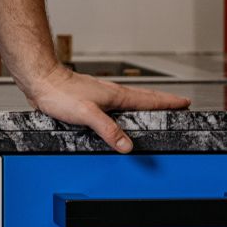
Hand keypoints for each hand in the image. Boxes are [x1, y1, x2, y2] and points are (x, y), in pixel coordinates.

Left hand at [20, 64, 190, 153]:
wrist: (40, 81)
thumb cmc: (60, 93)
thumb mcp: (88, 114)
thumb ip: (108, 129)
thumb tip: (126, 146)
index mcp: (116, 96)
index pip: (150, 99)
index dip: (169, 102)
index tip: (185, 102)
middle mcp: (111, 94)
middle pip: (144, 98)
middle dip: (162, 101)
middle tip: (178, 103)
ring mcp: (100, 96)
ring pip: (130, 100)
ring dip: (145, 103)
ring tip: (155, 107)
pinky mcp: (89, 100)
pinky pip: (114, 105)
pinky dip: (125, 108)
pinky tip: (119, 113)